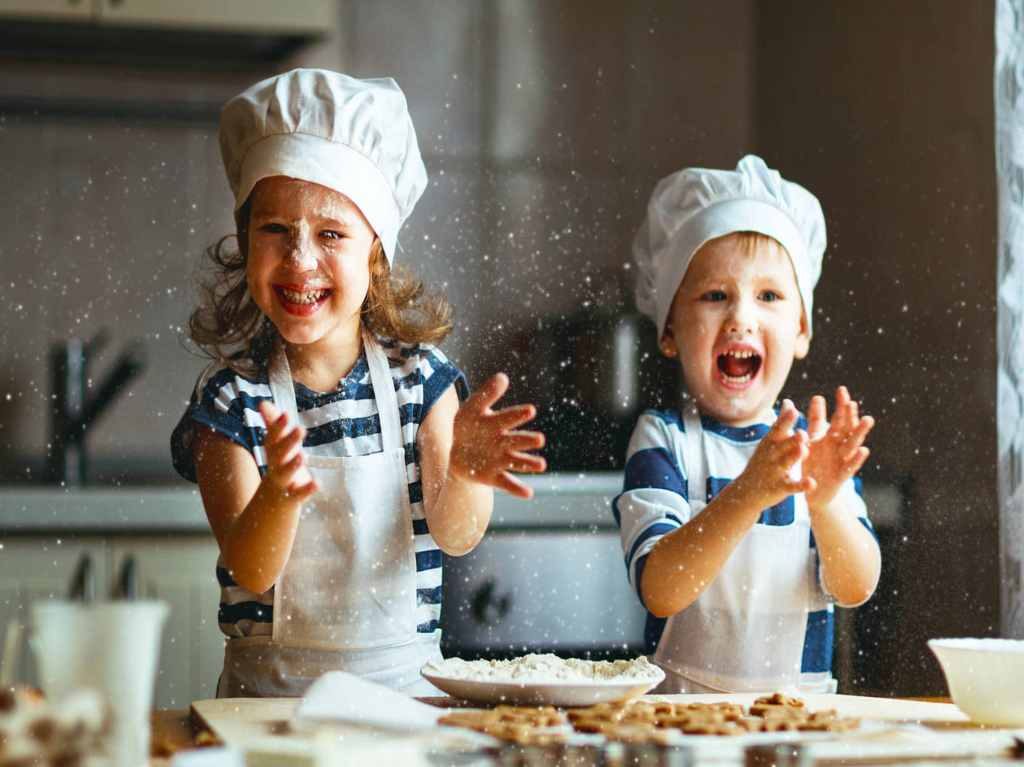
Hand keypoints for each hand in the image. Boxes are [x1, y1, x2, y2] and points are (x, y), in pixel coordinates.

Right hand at [257, 401, 318, 501]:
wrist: (269, 507)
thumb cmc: (279, 469)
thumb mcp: (276, 448)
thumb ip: (272, 425)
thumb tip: (263, 403)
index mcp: (274, 453)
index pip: (273, 437)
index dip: (278, 426)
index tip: (286, 413)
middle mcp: (276, 465)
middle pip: (279, 453)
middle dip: (289, 441)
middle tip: (300, 429)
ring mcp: (283, 482)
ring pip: (285, 473)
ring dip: (293, 464)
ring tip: (303, 455)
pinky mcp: (291, 498)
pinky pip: (298, 494)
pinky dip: (307, 490)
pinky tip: (317, 483)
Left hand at [449, 373, 545, 498]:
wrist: (459, 453)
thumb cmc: (469, 427)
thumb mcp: (472, 408)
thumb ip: (486, 394)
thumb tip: (503, 377)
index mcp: (498, 423)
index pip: (509, 417)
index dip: (518, 414)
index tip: (530, 410)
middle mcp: (504, 442)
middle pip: (517, 440)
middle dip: (527, 440)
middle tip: (539, 439)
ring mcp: (500, 460)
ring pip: (517, 461)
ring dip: (529, 463)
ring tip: (541, 465)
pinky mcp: (494, 477)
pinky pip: (507, 483)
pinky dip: (517, 489)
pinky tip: (528, 493)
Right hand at [736, 400, 814, 509]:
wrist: (746, 491)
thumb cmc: (763, 461)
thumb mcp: (769, 441)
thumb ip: (781, 423)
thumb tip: (789, 402)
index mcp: (770, 442)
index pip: (777, 429)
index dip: (785, 420)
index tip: (793, 410)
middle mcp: (771, 455)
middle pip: (782, 445)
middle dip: (791, 439)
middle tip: (802, 432)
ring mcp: (775, 471)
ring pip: (786, 463)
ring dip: (794, 456)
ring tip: (804, 450)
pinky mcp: (780, 488)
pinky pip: (792, 486)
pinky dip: (801, 485)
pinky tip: (812, 483)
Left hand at [802, 386, 873, 511]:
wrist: (812, 491)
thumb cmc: (813, 463)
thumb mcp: (811, 440)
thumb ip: (815, 422)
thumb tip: (818, 396)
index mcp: (830, 437)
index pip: (837, 418)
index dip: (840, 405)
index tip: (841, 389)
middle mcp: (838, 447)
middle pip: (846, 428)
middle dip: (849, 415)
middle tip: (851, 401)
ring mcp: (841, 460)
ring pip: (852, 444)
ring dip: (860, 433)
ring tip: (868, 419)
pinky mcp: (841, 476)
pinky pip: (850, 467)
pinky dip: (857, 459)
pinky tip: (864, 450)